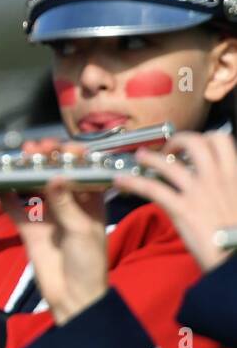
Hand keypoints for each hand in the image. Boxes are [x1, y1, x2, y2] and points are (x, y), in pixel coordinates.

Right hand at [0, 140, 106, 324]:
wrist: (73, 296)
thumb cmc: (89, 263)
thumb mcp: (82, 231)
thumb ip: (66, 204)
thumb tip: (54, 177)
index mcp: (91, 204)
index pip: (83, 172)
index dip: (75, 157)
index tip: (63, 147)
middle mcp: (68, 205)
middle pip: (56, 175)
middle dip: (47, 159)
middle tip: (36, 148)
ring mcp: (47, 216)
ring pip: (35, 187)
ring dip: (27, 172)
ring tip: (19, 157)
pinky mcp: (28, 228)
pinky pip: (15, 208)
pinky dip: (6, 194)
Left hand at [114, 131, 236, 272]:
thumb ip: (228, 188)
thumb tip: (219, 183)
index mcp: (234, 176)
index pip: (220, 140)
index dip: (204, 137)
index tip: (192, 146)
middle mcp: (217, 179)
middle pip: (195, 142)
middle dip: (178, 140)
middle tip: (168, 149)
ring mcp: (199, 193)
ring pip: (168, 163)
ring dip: (149, 157)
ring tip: (140, 157)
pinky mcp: (183, 209)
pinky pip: (152, 188)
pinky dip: (132, 181)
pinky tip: (121, 180)